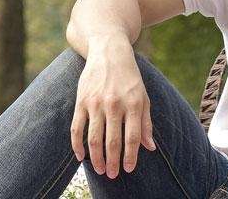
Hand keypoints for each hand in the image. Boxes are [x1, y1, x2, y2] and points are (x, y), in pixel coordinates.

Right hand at [70, 39, 156, 177]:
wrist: (108, 51)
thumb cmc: (129, 77)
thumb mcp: (143, 97)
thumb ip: (146, 123)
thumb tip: (150, 147)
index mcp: (133, 104)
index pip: (132, 137)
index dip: (131, 156)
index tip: (128, 169)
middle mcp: (114, 104)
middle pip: (112, 141)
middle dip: (113, 162)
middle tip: (113, 175)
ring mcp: (95, 103)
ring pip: (94, 138)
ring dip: (96, 158)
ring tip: (100, 170)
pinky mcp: (81, 101)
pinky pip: (77, 128)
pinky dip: (78, 145)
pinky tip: (81, 156)